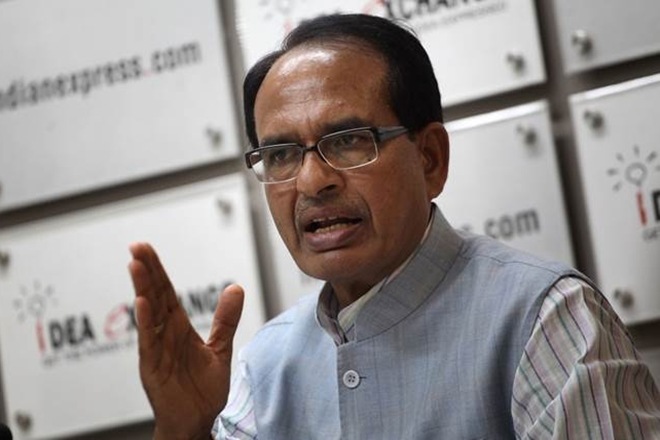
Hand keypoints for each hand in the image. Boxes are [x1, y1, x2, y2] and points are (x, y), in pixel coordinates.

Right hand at [128, 243, 243, 439]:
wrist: (197, 423)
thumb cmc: (202, 389)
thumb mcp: (220, 348)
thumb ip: (225, 319)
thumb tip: (235, 287)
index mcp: (178, 328)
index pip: (166, 293)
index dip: (157, 271)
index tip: (147, 248)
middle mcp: (164, 335)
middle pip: (155, 297)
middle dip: (147, 272)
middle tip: (137, 247)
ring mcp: (156, 351)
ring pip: (148, 315)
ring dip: (142, 290)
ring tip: (136, 265)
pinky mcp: (153, 368)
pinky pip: (149, 343)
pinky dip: (145, 323)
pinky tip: (142, 304)